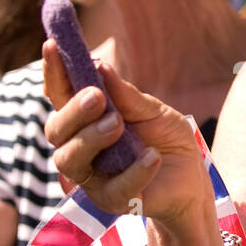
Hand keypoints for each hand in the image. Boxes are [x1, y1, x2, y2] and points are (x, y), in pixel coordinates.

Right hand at [43, 40, 212, 224]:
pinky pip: (115, 188)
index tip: (52, 45)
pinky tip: (152, 156)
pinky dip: (134, 171)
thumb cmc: (166, 139)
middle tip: (97, 96)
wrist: (192, 178)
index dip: (54, 72)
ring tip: (118, 124)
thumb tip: (99, 66)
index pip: (60, 96)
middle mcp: (80, 148)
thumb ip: (127, 96)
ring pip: (70, 159)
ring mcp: (92, 177)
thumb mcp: (153, 111)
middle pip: (56, 130)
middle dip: (73, 111)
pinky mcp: (112, 201)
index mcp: (86, 121)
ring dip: (91, 138)